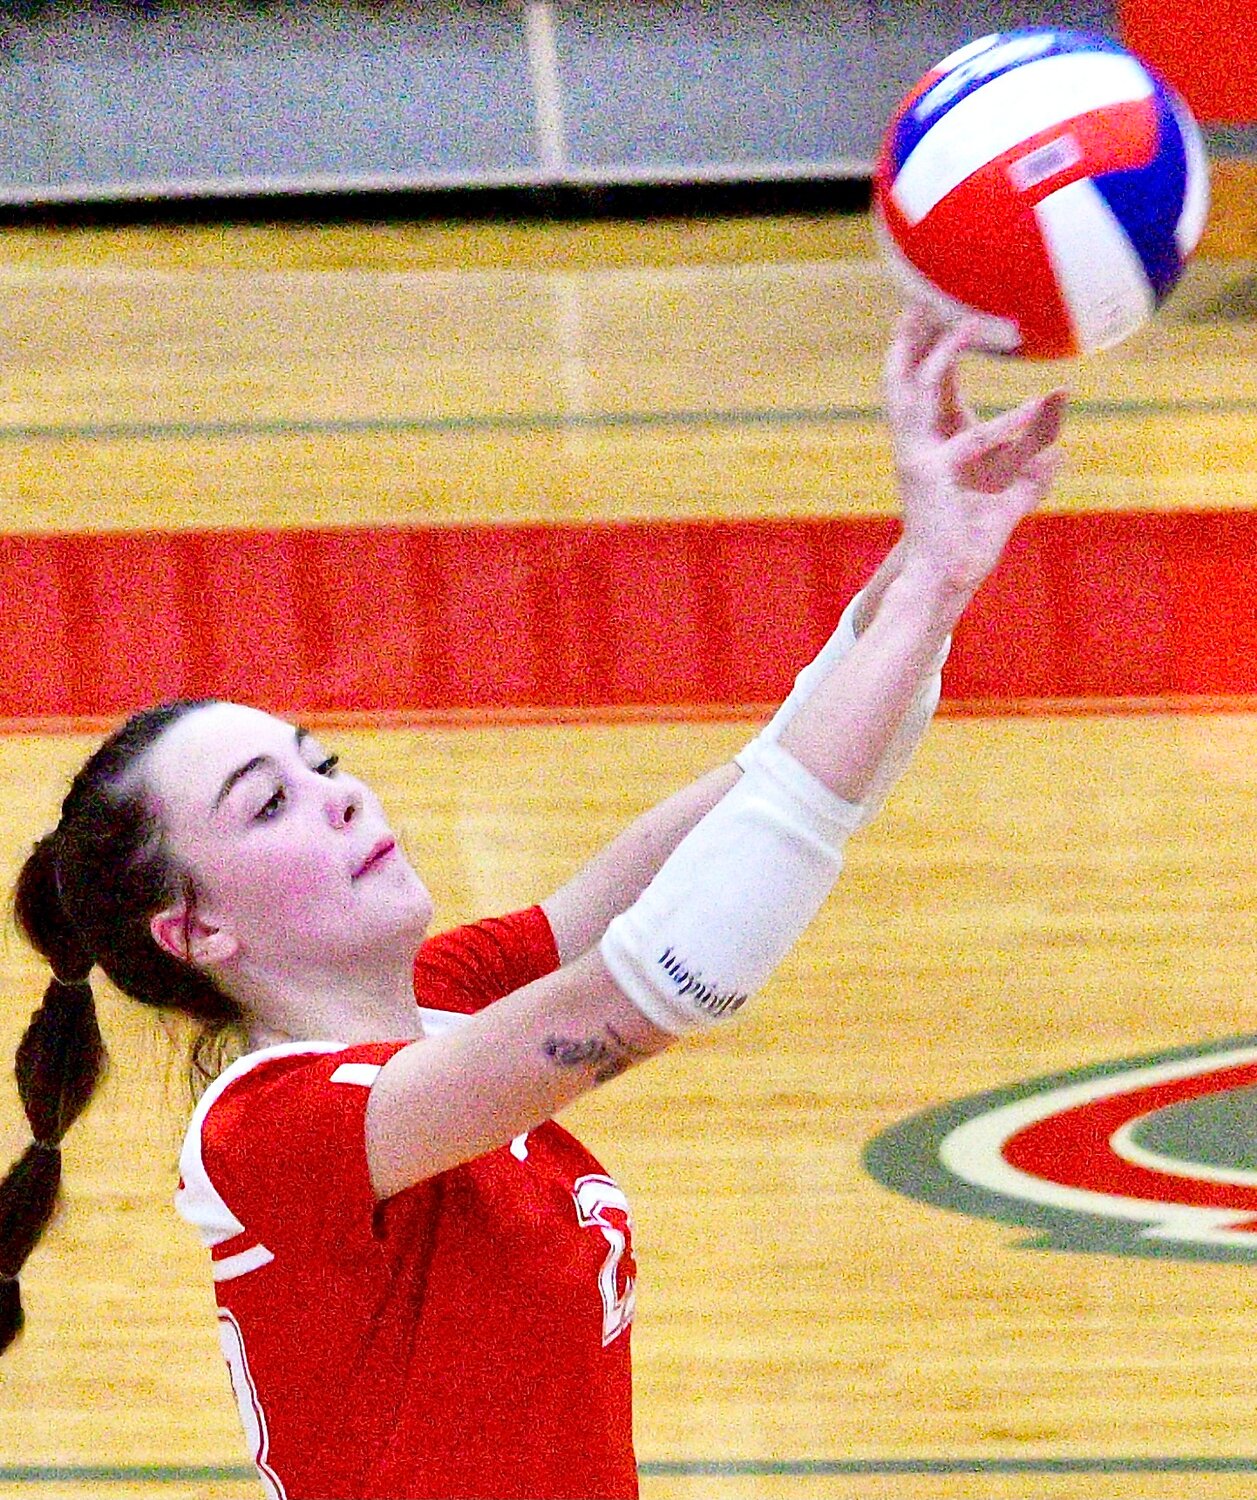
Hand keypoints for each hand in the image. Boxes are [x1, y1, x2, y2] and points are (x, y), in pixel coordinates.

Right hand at [884, 304, 1067, 593]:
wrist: (944, 577)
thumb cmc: (970, 542)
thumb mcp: (1009, 498)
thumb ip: (1033, 472)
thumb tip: (1061, 452)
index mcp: (930, 441)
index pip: (923, 383)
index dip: (922, 346)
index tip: (925, 309)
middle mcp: (916, 442)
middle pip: (903, 376)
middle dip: (909, 335)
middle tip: (920, 294)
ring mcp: (918, 455)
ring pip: (918, 392)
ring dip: (942, 356)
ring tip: (971, 325)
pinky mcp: (931, 476)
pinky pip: (973, 442)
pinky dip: (1009, 426)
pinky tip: (1041, 406)